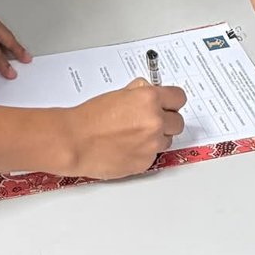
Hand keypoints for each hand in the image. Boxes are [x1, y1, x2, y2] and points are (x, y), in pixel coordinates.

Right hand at [59, 78, 187, 179]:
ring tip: (134, 134)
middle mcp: (155, 121)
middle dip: (167, 120)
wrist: (75, 141)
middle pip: (178, 122)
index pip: (179, 97)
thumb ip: (140, 92)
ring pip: (167, 140)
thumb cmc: (91, 118)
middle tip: (150, 120)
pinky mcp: (145, 163)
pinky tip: (127, 146)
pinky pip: (153, 155)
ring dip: (157, 137)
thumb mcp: (119, 93)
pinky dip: (144, 151)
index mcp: (149, 99)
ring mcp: (152, 144)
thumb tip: (150, 91)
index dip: (172, 101)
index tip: (169, 103)